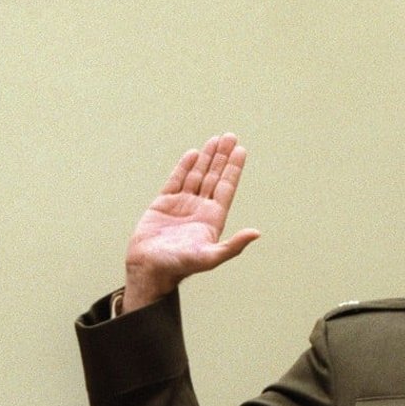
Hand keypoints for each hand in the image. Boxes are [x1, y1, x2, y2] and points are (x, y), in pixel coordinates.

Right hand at [121, 134, 259, 310]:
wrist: (148, 269)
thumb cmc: (179, 266)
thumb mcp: (209, 257)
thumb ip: (233, 245)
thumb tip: (257, 233)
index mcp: (212, 218)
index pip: (226, 187)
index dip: (233, 168)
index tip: (241, 150)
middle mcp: (200, 208)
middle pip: (214, 176)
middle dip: (222, 156)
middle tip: (230, 136)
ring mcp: (182, 204)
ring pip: (197, 175)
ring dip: (207, 157)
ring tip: (216, 139)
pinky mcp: (163, 203)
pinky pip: (176, 180)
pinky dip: (185, 166)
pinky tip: (193, 154)